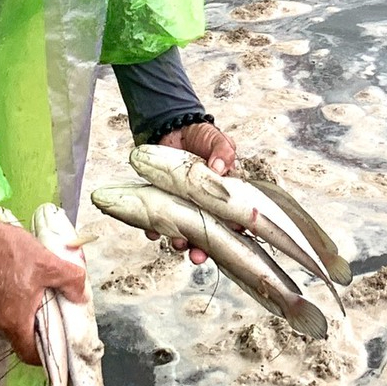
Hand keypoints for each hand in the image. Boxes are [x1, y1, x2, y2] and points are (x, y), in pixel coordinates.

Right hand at [0, 209, 88, 365]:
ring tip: (31, 292)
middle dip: (34, 328)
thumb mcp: (48, 262)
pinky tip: (14, 284)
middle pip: (18, 338)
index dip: (45, 352)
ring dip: (20, 315)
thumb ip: (71, 281)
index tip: (57, 340)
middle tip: (47, 308)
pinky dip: (6, 306)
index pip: (29, 354)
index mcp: (13, 322)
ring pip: (7, 325)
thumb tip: (82, 297)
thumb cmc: (8, 250)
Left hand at [145, 121, 239, 265]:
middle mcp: (205, 205)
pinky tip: (152, 231)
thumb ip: (223, 151)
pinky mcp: (164, 203)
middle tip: (199, 256)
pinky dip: (154, 229)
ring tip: (177, 245)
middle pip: (208, 233)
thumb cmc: (200, 137)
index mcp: (223, 194)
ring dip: (181, 243)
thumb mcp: (217, 139)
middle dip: (204, 249)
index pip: (233, 217)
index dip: (234, 231)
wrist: (172, 129)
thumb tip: (219, 167)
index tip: (232, 238)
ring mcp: (184, 206)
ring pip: (184, 232)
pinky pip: (158, 221)